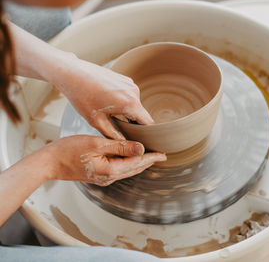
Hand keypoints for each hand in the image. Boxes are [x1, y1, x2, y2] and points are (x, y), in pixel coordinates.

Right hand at [39, 135, 165, 185]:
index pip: (138, 163)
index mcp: (111, 170)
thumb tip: (141, 149)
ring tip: (150, 156)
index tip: (164, 154)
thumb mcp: (97, 144)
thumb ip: (121, 147)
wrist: (49, 162)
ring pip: (128, 170)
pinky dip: (129, 164)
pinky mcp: (99, 175)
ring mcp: (104, 178)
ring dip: (140, 163)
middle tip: (161, 155)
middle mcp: (109, 178)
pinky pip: (119, 169)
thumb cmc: (69, 150)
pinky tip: (131, 157)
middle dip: (149, 161)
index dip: (152, 157)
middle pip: (135, 169)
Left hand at [52, 56, 153, 139]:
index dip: (146, 134)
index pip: (148, 123)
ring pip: (135, 105)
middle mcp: (134, 92)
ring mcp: (130, 84)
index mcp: (130, 104)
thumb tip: (123, 143)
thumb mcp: (97, 121)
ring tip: (108, 112)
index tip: (141, 140)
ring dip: (127, 111)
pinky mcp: (125, 79)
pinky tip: (106, 102)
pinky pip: (129, 95)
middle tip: (117, 128)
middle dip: (133, 122)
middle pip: (141, 114)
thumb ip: (113, 135)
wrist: (72, 73)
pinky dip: (122, 101)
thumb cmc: (82, 96)